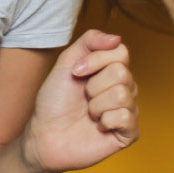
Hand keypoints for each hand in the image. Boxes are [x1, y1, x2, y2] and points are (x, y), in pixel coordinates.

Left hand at [21, 29, 140, 172]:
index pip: (121, 52)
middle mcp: (124, 88)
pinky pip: (126, 117)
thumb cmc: (54, 102)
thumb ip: (89, 42)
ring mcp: (128, 110)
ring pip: (123, 95)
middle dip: (93, 86)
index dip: (96, 61)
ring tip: (88, 114)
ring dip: (96, 105)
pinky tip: (98, 127)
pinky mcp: (129, 133)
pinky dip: (105, 121)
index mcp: (111, 70)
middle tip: (83, 98)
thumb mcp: (66, 63)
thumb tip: (117, 37)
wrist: (44, 135)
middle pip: (121, 73)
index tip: (76, 72)